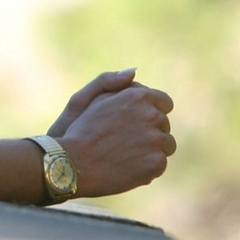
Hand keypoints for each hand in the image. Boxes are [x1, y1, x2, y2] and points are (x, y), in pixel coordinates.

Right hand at [48, 74, 175, 197]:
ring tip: (127, 155)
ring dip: (152, 150)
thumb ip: (110, 81)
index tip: (135, 124)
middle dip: (149, 132)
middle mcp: (152, 115)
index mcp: (139, 96)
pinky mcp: (157, 162)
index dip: (150, 113)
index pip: (164, 103)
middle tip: (124, 141)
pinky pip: (160, 164)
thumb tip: (133, 71)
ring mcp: (156, 139)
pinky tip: (128, 167)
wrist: (73, 165)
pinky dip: (147, 168)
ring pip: (166, 145)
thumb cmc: (78, 131)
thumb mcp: (87, 97)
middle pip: (164, 125)